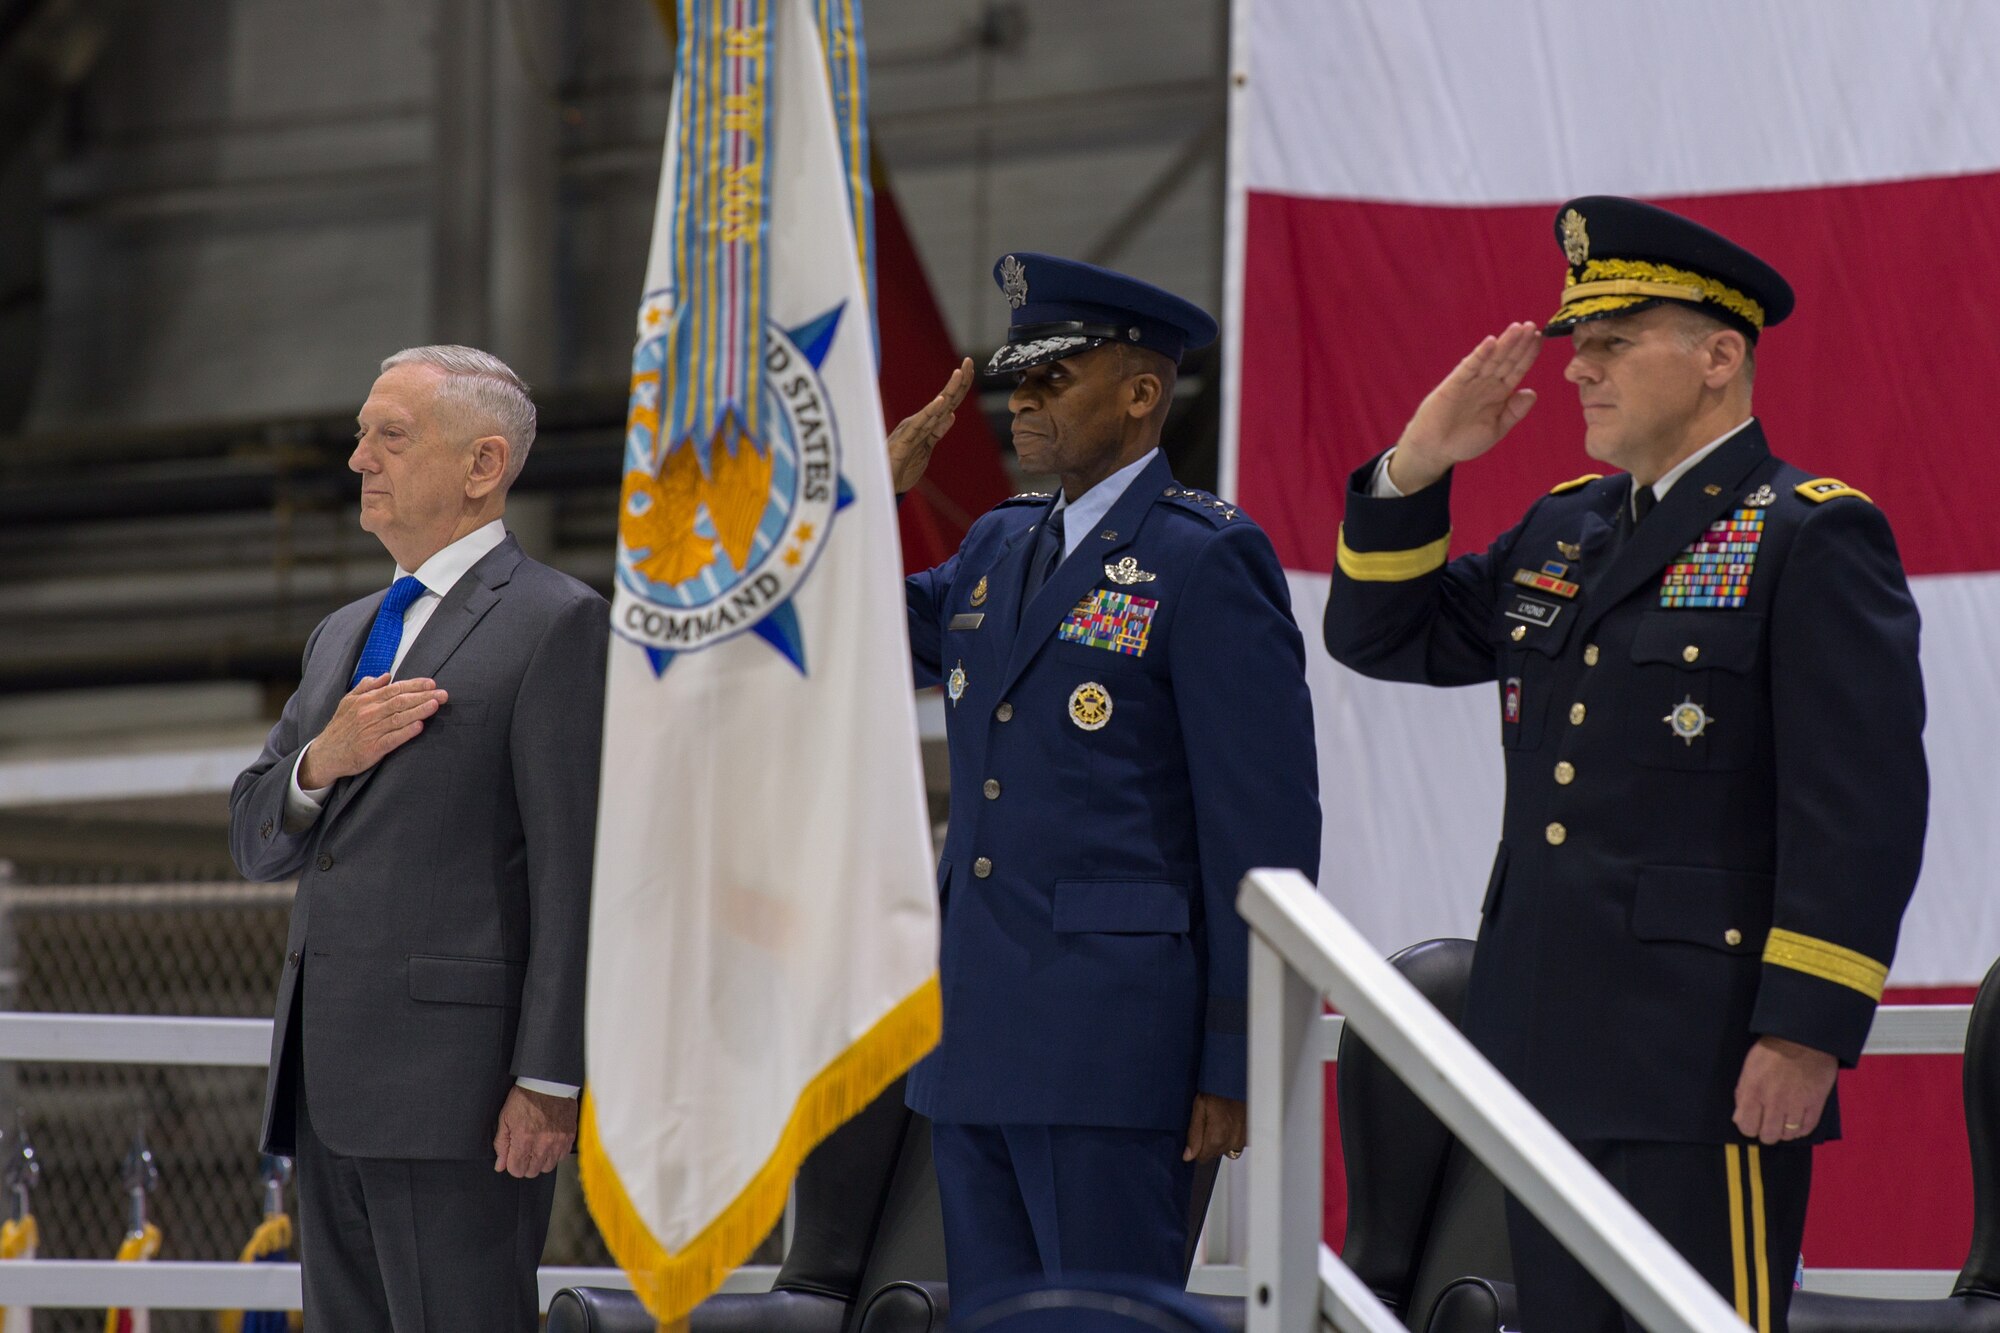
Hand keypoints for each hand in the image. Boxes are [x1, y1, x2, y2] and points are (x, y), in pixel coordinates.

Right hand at [297, 674, 447, 787]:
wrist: (325, 754)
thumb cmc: (341, 727)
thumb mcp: (348, 702)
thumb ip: (366, 687)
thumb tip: (386, 675)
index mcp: (365, 700)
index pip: (395, 689)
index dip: (414, 686)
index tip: (432, 684)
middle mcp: (369, 713)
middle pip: (400, 701)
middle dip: (423, 696)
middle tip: (443, 694)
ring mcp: (371, 731)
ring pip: (398, 718)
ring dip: (419, 711)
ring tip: (435, 706)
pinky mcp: (372, 748)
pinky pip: (392, 739)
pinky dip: (406, 732)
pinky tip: (419, 727)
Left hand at [492, 1085, 577, 1177]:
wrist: (549, 1082)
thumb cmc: (525, 1098)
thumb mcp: (505, 1118)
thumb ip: (502, 1144)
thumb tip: (500, 1166)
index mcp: (524, 1139)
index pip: (517, 1170)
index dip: (512, 1165)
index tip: (513, 1157)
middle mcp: (543, 1144)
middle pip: (532, 1171)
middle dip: (526, 1164)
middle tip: (525, 1151)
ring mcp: (558, 1141)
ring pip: (548, 1167)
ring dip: (541, 1160)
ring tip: (538, 1147)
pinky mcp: (570, 1136)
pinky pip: (562, 1156)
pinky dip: (555, 1153)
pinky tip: (550, 1142)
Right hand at [887, 357, 974, 494]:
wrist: (883, 484)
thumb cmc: (902, 466)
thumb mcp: (926, 448)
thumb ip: (937, 432)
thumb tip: (951, 415)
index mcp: (926, 424)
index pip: (948, 402)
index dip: (960, 386)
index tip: (970, 368)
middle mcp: (919, 422)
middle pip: (944, 399)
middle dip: (958, 381)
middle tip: (969, 361)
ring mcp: (912, 430)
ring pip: (934, 408)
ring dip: (948, 390)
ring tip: (959, 373)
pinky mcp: (905, 441)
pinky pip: (919, 425)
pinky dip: (930, 412)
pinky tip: (941, 401)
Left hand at [1183, 1093, 1246, 1162]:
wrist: (1234, 1081)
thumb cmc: (1216, 1091)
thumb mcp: (1198, 1109)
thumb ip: (1194, 1135)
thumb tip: (1188, 1156)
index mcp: (1217, 1137)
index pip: (1202, 1158)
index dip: (1197, 1148)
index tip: (1197, 1134)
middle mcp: (1232, 1141)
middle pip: (1214, 1154)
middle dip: (1208, 1143)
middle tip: (1208, 1123)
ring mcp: (1242, 1138)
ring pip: (1227, 1150)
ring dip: (1221, 1141)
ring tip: (1219, 1122)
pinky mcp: (1249, 1134)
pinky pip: (1237, 1143)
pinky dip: (1232, 1137)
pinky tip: (1229, 1124)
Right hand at [1387, 322, 1543, 492]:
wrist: (1435, 449)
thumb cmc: (1464, 441)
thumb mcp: (1496, 429)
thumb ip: (1514, 412)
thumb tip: (1532, 393)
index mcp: (1499, 393)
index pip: (1517, 368)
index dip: (1528, 354)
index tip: (1539, 338)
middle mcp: (1487, 384)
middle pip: (1507, 359)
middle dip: (1519, 343)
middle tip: (1532, 325)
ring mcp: (1471, 382)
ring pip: (1492, 359)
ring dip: (1504, 343)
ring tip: (1517, 328)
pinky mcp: (1454, 384)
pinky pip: (1470, 367)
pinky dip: (1480, 354)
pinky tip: (1491, 342)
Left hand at [1732, 1035, 1836, 1143]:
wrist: (1803, 1039)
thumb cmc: (1773, 1051)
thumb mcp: (1749, 1068)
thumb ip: (1742, 1094)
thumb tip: (1739, 1117)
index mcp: (1754, 1091)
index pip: (1746, 1126)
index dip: (1749, 1127)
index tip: (1753, 1123)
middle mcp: (1774, 1101)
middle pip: (1768, 1136)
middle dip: (1766, 1133)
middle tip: (1769, 1124)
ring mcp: (1796, 1104)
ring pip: (1788, 1135)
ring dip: (1785, 1131)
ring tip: (1784, 1120)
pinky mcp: (1815, 1104)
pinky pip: (1807, 1128)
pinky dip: (1801, 1129)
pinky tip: (1797, 1121)